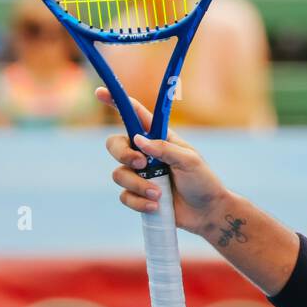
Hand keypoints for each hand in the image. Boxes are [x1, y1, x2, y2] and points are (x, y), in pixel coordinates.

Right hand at [100, 86, 230, 235]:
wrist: (206, 212)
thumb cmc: (203, 182)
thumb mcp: (190, 161)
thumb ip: (165, 149)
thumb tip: (138, 140)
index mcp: (160, 138)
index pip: (136, 116)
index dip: (117, 102)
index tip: (100, 93)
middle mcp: (145, 154)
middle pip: (115, 145)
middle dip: (123, 154)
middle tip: (142, 165)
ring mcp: (140, 175)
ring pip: (119, 174)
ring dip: (138, 185)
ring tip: (159, 194)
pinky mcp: (138, 195)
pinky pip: (124, 196)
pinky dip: (139, 202)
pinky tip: (155, 206)